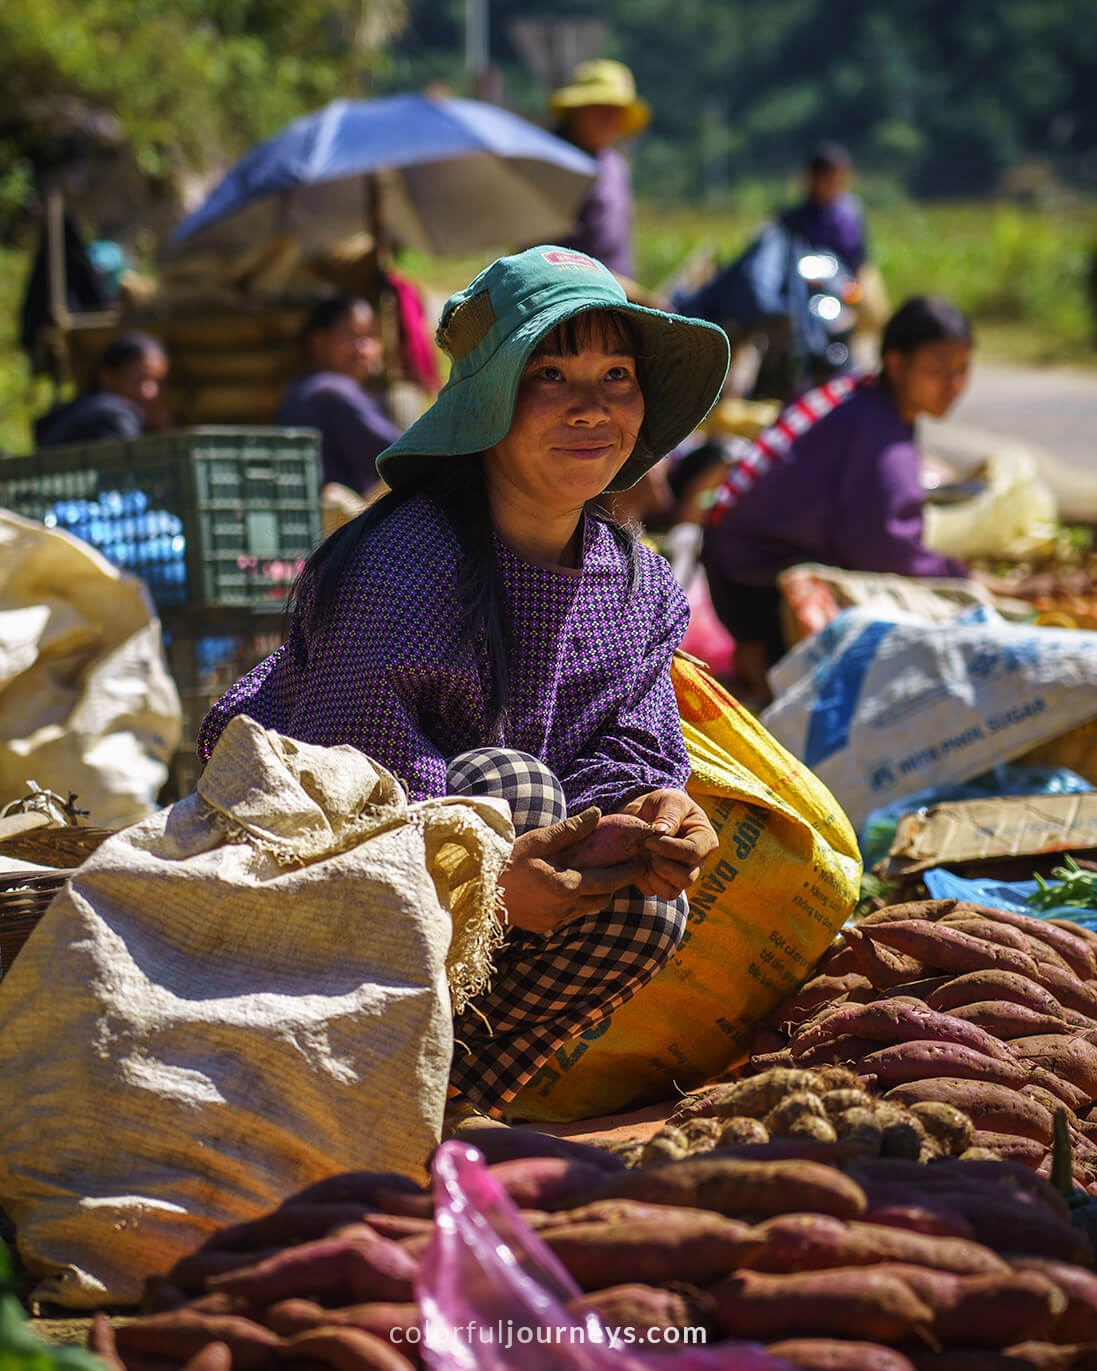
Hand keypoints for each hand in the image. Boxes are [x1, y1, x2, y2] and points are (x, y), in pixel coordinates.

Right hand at [496, 807, 647, 936]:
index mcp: (567, 885)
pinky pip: (568, 916)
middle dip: (613, 885)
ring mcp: (554, 920)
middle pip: (602, 899)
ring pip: (586, 909)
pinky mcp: (543, 927)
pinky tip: (564, 888)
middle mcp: (565, 907)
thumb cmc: (507, 860)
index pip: (609, 881)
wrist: (477, 890)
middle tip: (620, 869)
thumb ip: (570, 830)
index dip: (628, 873)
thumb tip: (597, 813)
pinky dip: (573, 903)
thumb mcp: (538, 840)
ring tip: (592, 877)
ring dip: (593, 895)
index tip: (641, 863)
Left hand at [619, 788, 716, 899]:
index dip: (668, 848)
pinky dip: (641, 879)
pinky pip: (652, 891)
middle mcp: (697, 863)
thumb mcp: (669, 800)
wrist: (644, 812)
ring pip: (670, 891)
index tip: (648, 839)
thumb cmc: (663, 803)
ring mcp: (680, 876)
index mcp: (705, 840)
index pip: (692, 853)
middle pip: (686, 878)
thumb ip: (669, 814)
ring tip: (640, 853)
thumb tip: (662, 832)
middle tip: (645, 848)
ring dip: (651, 874)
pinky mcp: (662, 883)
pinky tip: (636, 861)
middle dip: (661, 865)